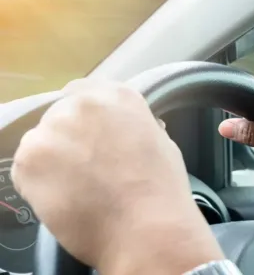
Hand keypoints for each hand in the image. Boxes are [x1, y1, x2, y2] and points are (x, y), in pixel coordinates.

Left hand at [12, 79, 223, 274]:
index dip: (85, 119)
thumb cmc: (161, 188)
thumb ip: (133, 127)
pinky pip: (27, 169)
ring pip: (43, 142)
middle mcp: (82, 103)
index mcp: (117, 95)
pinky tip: (65, 198)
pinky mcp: (30, 159)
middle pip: (61, 115)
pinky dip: (40, 184)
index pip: (84, 93)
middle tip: (85, 167)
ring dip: (54, 160)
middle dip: (70, 138)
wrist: (147, 227)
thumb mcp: (159, 142)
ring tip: (77, 187)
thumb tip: (123, 132)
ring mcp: (53, 128)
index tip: (88, 136)